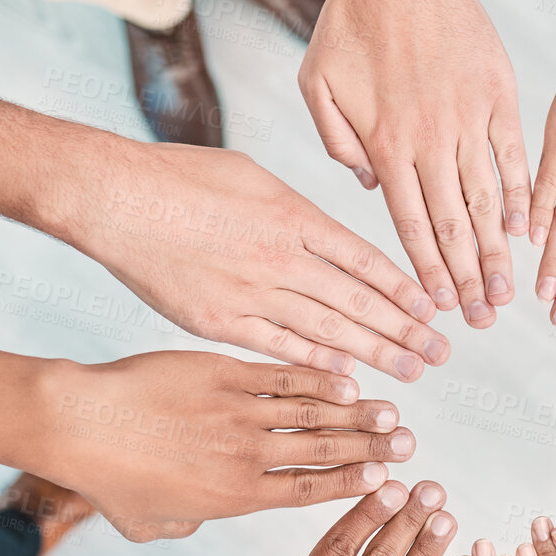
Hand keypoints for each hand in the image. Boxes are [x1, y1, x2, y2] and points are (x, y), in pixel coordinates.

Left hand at [33, 354, 415, 540]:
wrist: (79, 425)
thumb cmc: (108, 480)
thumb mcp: (151, 524)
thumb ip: (189, 523)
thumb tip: (199, 520)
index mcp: (236, 497)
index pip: (310, 490)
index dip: (354, 484)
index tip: (387, 480)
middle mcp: (247, 455)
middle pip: (325, 450)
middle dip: (371, 449)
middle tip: (409, 445)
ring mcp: (238, 412)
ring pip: (312, 412)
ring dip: (356, 412)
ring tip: (391, 411)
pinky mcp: (223, 373)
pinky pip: (283, 376)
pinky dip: (317, 377)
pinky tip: (346, 377)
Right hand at [57, 140, 449, 382]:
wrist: (115, 197)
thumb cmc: (179, 177)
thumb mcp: (253, 177)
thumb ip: (294, 211)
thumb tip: (325, 235)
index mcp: (293, 216)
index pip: (366, 260)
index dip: (404, 288)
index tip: (434, 310)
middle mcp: (281, 257)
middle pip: (357, 301)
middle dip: (404, 329)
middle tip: (441, 354)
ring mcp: (250, 292)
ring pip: (327, 329)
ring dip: (374, 353)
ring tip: (411, 372)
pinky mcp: (218, 320)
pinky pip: (278, 347)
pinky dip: (315, 365)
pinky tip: (348, 379)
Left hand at [298, 0, 527, 327]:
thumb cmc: (349, 23)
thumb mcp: (317, 85)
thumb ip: (336, 141)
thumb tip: (369, 186)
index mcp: (385, 146)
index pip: (411, 226)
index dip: (428, 272)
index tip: (442, 308)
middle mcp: (430, 141)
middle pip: (453, 226)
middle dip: (468, 281)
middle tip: (482, 321)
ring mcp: (468, 119)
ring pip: (486, 200)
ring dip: (498, 252)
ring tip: (509, 292)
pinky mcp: (498, 95)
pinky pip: (514, 156)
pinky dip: (522, 195)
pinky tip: (527, 230)